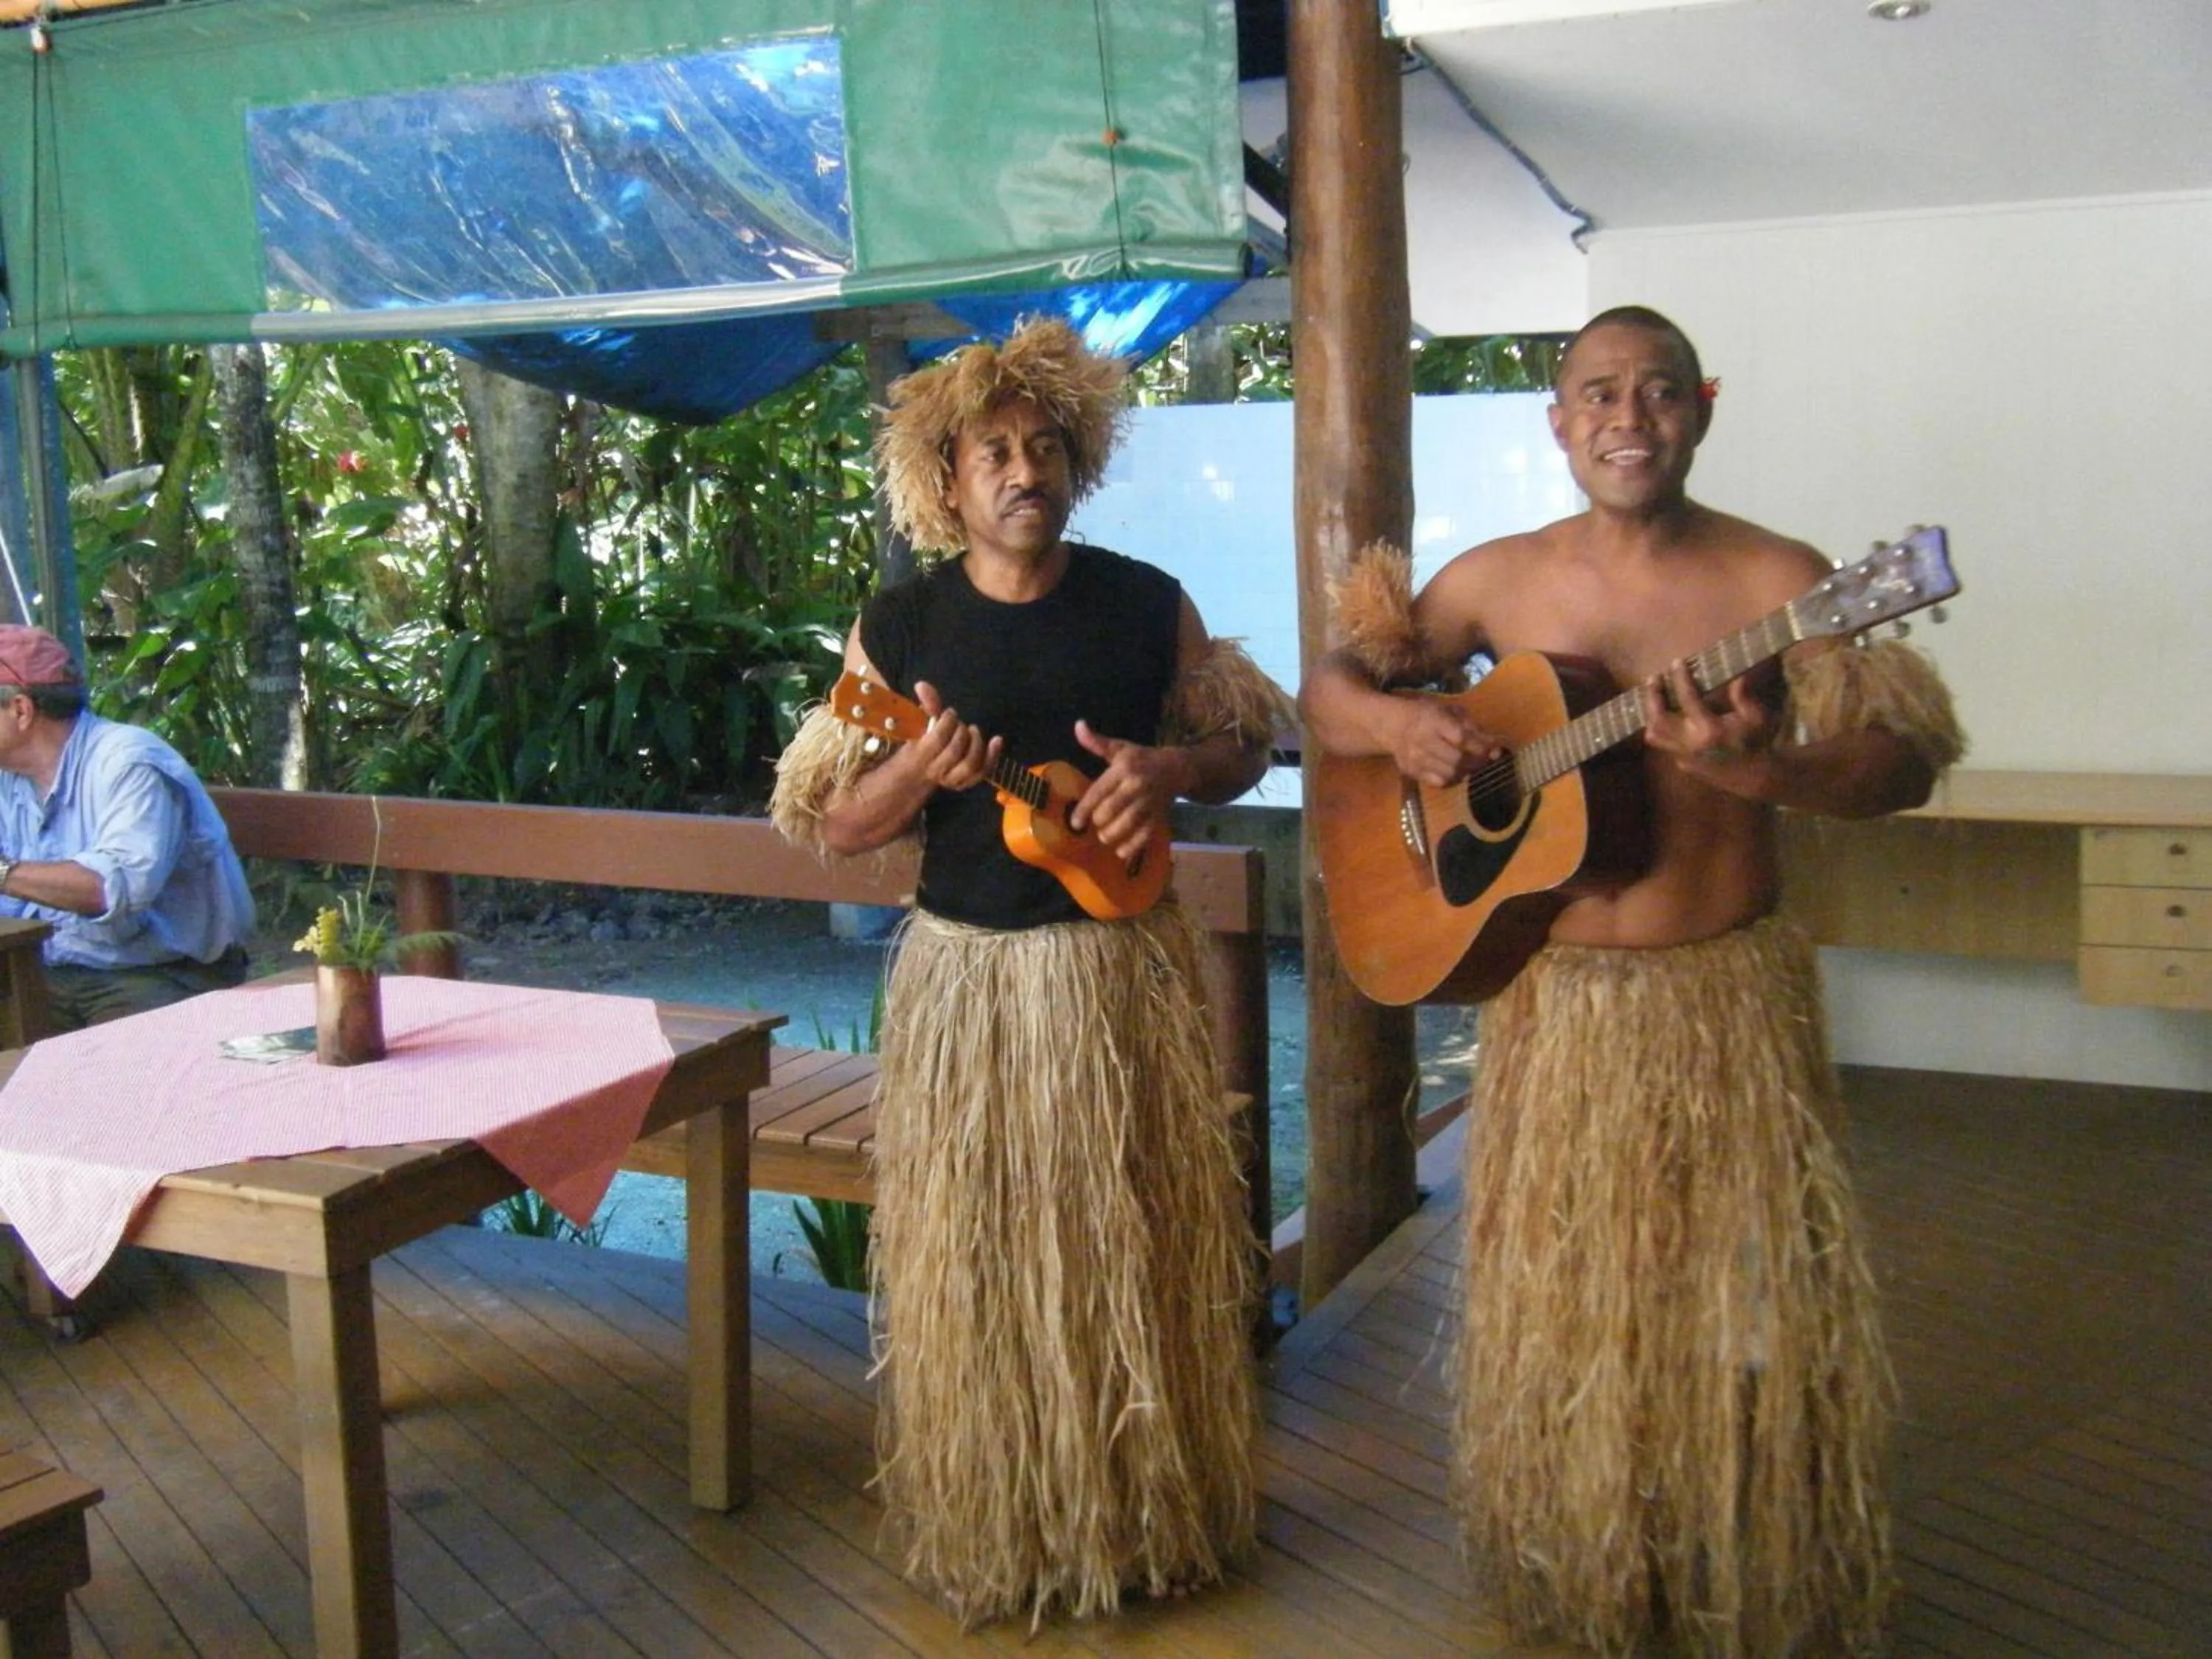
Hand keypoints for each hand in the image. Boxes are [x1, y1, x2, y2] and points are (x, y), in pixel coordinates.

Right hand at [909, 681, 1000, 791]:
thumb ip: (927, 705)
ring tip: (973, 730)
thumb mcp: (923, 722)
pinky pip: (983, 771)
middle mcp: (937, 771)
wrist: (922, 769)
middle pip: (955, 751)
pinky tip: (997, 740)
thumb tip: (922, 684)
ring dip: (976, 744)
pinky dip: (993, 755)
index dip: (947, 722)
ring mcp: (953, 779)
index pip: (938, 739)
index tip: (950, 713)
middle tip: (960, 724)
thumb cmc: (924, 741)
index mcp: (921, 755)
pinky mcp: (968, 782)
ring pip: (970, 764)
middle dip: (961, 732)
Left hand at [1069, 720, 1186, 860]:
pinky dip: (1131, 847)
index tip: (1075, 822)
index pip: (1098, 792)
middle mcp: (1136, 786)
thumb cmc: (1142, 758)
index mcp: (1123, 769)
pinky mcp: (1159, 816)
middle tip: (1096, 824)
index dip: (1083, 810)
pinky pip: (1144, 836)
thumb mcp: (1120, 748)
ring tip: (1105, 836)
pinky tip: (1121, 851)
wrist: (1178, 767)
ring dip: (1111, 835)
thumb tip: (1078, 725)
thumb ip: (1097, 743)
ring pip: (1126, 825)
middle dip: (1098, 822)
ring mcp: (1149, 803)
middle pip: (1110, 811)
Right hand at [1391, 696, 1504, 789]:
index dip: (1481, 746)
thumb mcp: (1448, 710)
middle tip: (1483, 759)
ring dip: (1466, 771)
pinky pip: (1438, 782)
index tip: (1493, 748)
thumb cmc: (1425, 715)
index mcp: (1433, 721)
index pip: (1461, 738)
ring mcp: (1416, 759)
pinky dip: (1452, 779)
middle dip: (1476, 761)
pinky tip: (1454, 771)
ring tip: (1469, 765)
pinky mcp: (1413, 772)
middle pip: (1457, 759)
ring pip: (1449, 774)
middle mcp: (1423, 741)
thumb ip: (1472, 726)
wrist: (1393, 726)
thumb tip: (1495, 746)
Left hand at [1639, 659, 1779, 787]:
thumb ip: (1743, 697)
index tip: (1676, 663)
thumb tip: (1736, 677)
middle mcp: (1691, 743)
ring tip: (1653, 696)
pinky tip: (1665, 715)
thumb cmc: (1756, 742)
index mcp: (1710, 729)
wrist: (1754, 777)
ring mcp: (1683, 755)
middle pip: (1658, 718)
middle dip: (1652, 696)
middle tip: (1653, 678)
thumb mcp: (1756, 717)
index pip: (1688, 699)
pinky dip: (1661, 728)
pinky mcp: (1682, 763)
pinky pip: (1664, 744)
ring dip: (1650, 713)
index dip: (1680, 678)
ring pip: (1654, 734)